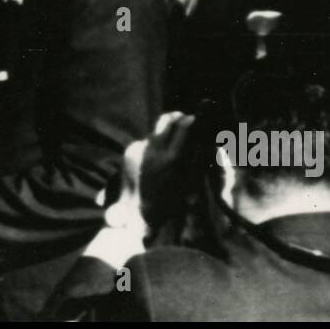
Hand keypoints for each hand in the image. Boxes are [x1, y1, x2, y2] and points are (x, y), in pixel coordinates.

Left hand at [107, 112, 198, 231]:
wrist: (138, 212)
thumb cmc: (168, 202)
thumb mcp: (188, 182)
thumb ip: (194, 160)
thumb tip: (200, 140)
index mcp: (171, 159)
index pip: (183, 128)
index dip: (190, 120)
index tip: (194, 119)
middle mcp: (153, 151)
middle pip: (166, 120)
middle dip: (176, 117)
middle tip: (182, 118)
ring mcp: (139, 150)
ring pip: (155, 132)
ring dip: (163, 134)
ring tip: (168, 147)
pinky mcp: (129, 152)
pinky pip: (144, 143)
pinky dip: (151, 147)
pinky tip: (153, 160)